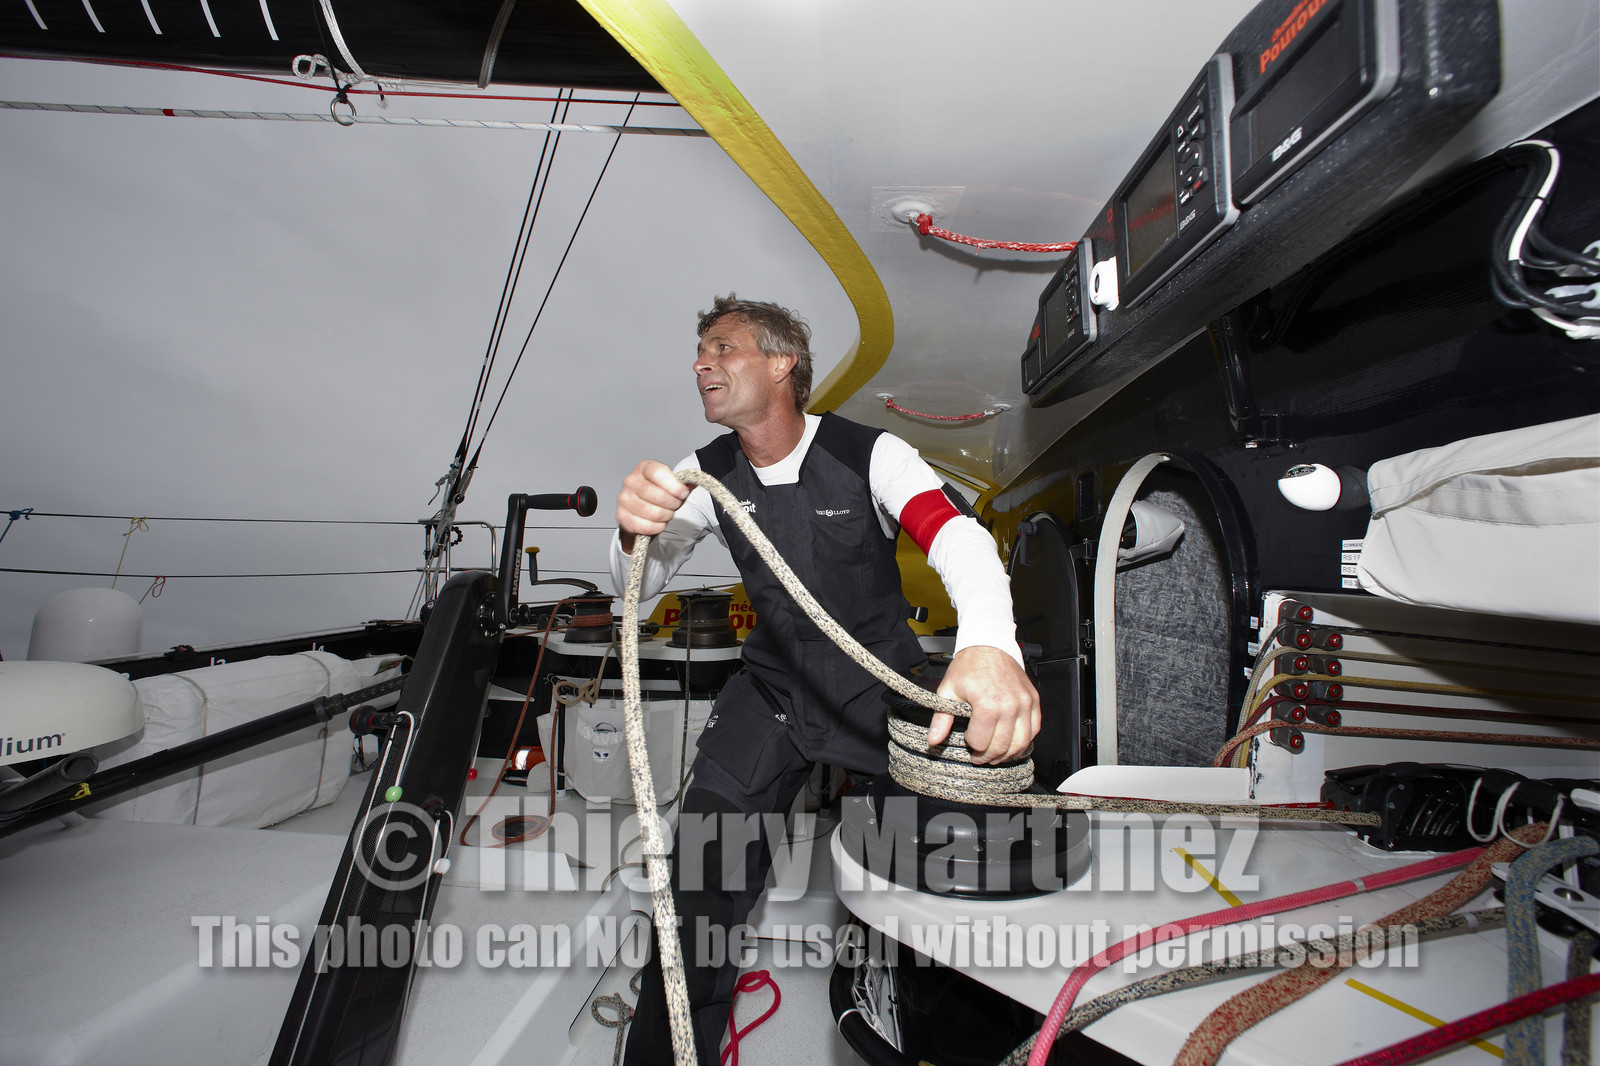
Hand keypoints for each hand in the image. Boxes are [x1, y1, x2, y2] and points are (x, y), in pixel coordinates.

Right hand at [616, 460, 690, 552]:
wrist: (640, 511)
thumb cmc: (658, 495)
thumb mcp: (673, 485)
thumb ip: (684, 482)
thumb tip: (693, 482)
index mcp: (644, 468)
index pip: (658, 473)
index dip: (674, 485)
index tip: (683, 493)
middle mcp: (631, 481)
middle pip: (657, 495)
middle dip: (673, 503)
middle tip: (676, 505)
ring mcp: (624, 499)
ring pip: (653, 512)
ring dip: (666, 516)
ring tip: (667, 514)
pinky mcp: (622, 516)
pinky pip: (646, 526)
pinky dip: (658, 527)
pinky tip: (659, 523)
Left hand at [927, 646, 1039, 764]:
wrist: (989, 645)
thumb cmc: (970, 665)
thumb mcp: (948, 690)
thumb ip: (941, 719)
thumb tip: (933, 740)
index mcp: (987, 704)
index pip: (980, 742)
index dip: (972, 746)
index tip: (968, 743)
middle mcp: (1009, 705)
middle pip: (1001, 746)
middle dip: (988, 756)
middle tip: (980, 756)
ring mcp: (1024, 703)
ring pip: (1021, 742)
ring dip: (1008, 754)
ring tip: (996, 755)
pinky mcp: (1033, 700)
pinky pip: (1034, 728)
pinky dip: (1025, 741)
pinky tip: (1013, 743)